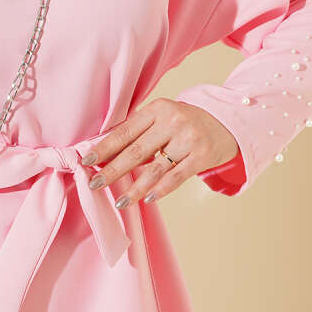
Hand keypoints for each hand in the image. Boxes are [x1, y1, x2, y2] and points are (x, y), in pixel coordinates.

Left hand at [80, 97, 239, 208]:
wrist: (226, 122)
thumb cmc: (185, 123)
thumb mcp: (162, 117)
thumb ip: (138, 131)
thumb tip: (103, 153)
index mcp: (157, 109)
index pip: (124, 131)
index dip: (104, 148)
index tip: (86, 161)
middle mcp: (173, 122)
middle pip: (136, 151)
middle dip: (112, 170)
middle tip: (94, 184)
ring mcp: (189, 139)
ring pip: (155, 169)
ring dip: (134, 188)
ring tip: (120, 202)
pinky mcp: (202, 156)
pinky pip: (176, 177)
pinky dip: (160, 190)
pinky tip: (146, 198)